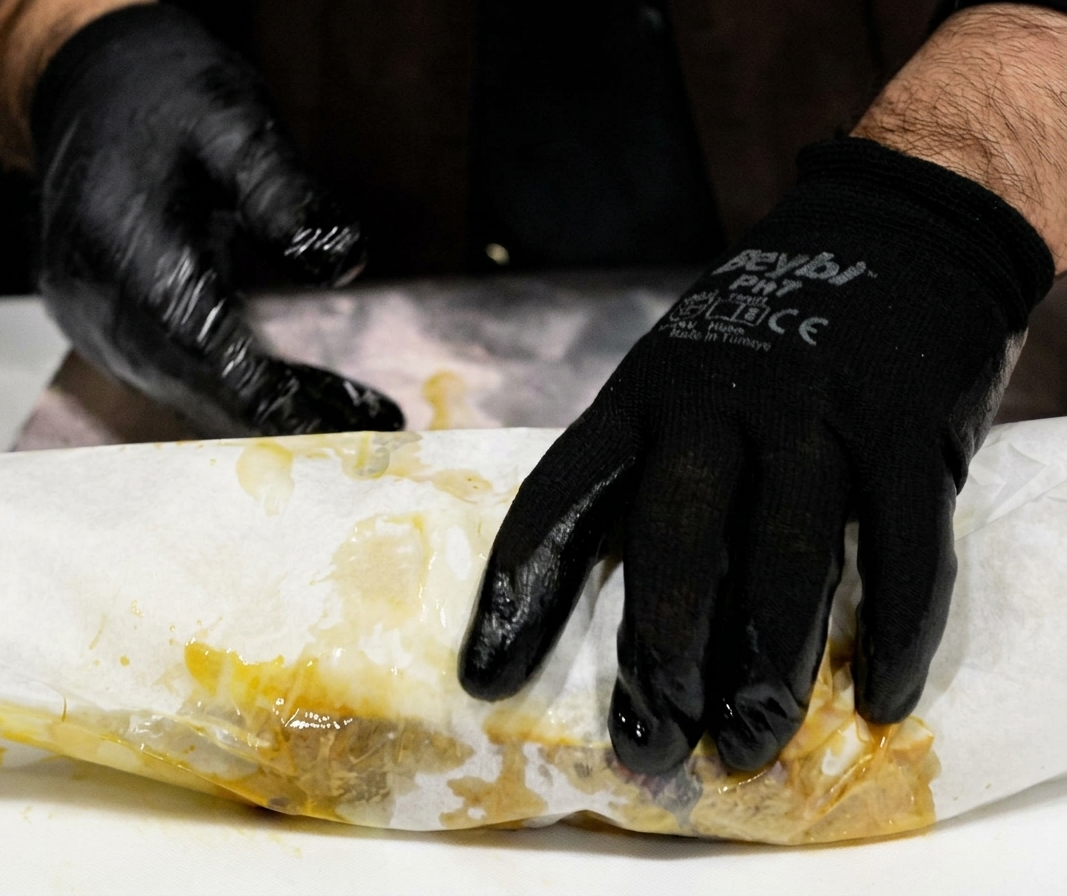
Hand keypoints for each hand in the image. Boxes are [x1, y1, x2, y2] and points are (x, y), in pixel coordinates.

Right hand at [31, 5, 402, 435]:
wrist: (91, 90)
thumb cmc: (171, 100)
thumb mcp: (237, 122)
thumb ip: (285, 191)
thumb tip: (344, 262)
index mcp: (120, 238)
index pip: (192, 338)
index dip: (256, 391)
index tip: (322, 427)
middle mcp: (92, 292)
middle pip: (187, 381)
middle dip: (276, 417)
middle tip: (367, 431)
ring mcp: (89, 317)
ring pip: (183, 389)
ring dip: (264, 411)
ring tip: (356, 416)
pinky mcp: (103, 327)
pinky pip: (174, 375)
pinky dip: (237, 390)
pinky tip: (304, 394)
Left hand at [458, 137, 1053, 774]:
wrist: (894, 231)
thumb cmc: (765, 332)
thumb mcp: (680, 375)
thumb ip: (656, 469)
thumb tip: (646, 612)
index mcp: (641, 395)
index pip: (560, 497)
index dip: (518, 593)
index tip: (486, 679)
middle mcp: (716, 403)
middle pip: (674, 541)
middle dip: (658, 654)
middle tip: (650, 745)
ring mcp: (815, 414)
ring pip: (785, 556)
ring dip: (767, 667)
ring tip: (748, 744)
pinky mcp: (907, 429)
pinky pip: (904, 546)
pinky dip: (894, 628)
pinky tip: (878, 698)